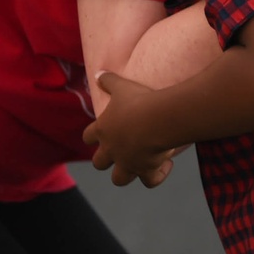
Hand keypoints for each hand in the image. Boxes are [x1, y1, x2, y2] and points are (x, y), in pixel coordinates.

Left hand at [82, 72, 176, 188]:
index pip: (88, 137)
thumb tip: (98, 72)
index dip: (92, 137)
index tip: (98, 136)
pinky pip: (150, 181)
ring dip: (127, 174)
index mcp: (103, 129)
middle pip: (99, 163)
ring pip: (119, 179)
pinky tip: (166, 164)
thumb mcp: (121, 86)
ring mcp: (128, 163)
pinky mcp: (146, 170)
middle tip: (120, 152)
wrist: (158, 118)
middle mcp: (112, 150)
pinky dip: (157, 176)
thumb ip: (108, 80)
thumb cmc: (139, 100)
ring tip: (139, 165)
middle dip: (105, 161)